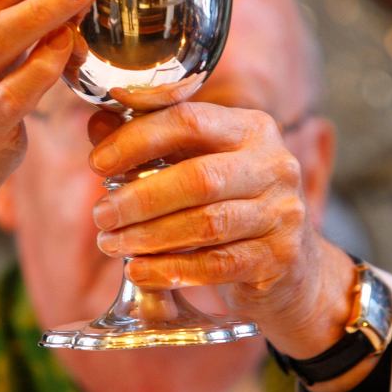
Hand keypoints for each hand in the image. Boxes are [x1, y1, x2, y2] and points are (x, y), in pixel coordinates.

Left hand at [87, 102, 375, 391]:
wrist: (294, 266)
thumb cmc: (234, 204)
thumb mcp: (200, 165)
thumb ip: (152, 144)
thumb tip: (98, 126)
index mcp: (252, 129)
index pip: (190, 120)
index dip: (138, 139)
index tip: (98, 163)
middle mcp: (275, 165)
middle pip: (198, 178)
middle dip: (139, 198)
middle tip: (101, 215)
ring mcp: (283, 213)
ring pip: (206, 224)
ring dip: (149, 236)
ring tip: (112, 244)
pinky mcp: (279, 258)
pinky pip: (216, 266)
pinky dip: (171, 270)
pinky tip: (139, 270)